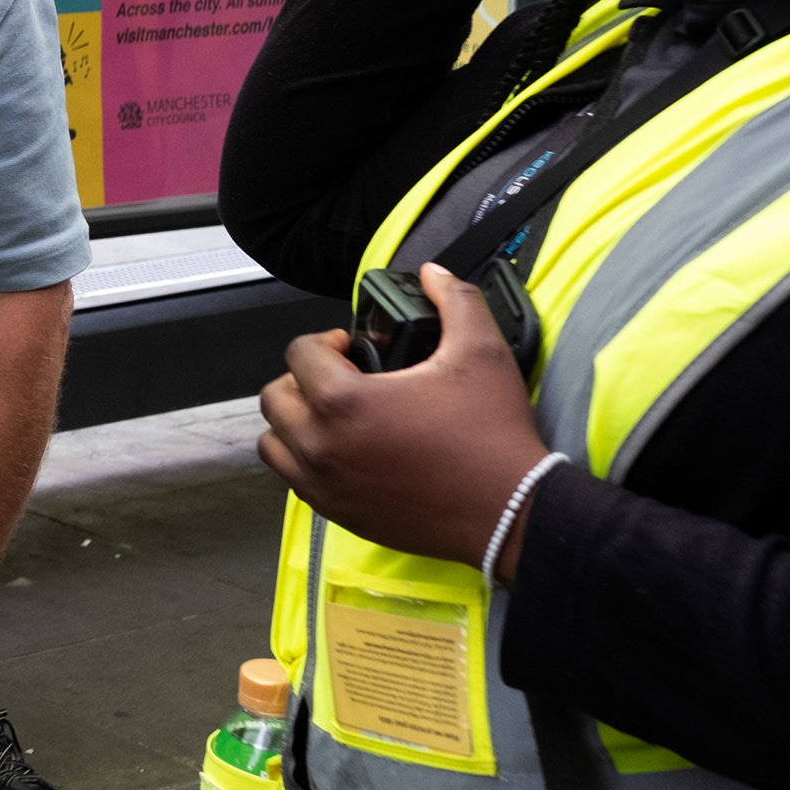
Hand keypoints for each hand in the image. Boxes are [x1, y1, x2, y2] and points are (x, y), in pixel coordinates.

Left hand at [256, 265, 551, 575]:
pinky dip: (307, 462)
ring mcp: (326, 485)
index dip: (326, 341)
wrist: (514, 513)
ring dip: (295, 423)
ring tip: (335, 415)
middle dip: (303, 380)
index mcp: (345, 402)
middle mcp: (323, 446)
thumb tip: (435, 275)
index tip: (352, 348)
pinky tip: (347, 451)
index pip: (298, 353)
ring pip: (275, 443)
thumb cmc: (494, 440)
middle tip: (342, 379)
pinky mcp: (340, 515)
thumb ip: (456, 301)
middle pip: (276, 398)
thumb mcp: (482, 354)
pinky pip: (296, 482)